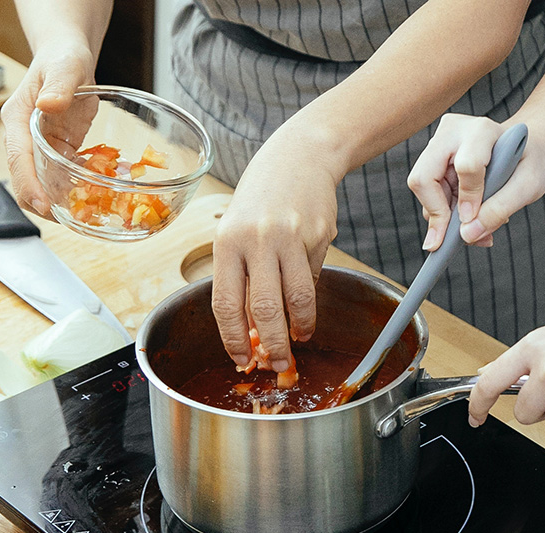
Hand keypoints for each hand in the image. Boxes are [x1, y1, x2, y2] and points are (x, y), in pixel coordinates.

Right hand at [1, 41, 95, 216]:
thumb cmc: (62, 58)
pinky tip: (96, 202)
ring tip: (86, 219)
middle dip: (43, 205)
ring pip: (43, 185)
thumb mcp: (64, 67)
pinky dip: (75, 191)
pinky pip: (62, 178)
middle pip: (25, 181)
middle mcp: (25, 139)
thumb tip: (49, 104)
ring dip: (60, 203)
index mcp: (18, 120)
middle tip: (72, 222)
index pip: (19, 159)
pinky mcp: (58, 152)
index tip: (44, 206)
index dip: (29, 186)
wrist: (68, 58)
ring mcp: (41, 148)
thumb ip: (58, 85)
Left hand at [211, 143, 338, 369]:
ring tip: (300, 337)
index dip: (234, 338)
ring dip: (300, 326)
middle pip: (264, 308)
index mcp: (227, 241)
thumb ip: (241, 274)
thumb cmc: (261, 197)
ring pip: (297, 298)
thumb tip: (251, 327)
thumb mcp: (237, 231)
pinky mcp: (319, 235)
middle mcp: (257, 239)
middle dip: (273, 344)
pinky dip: (310, 296)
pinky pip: (314, 276)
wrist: (299, 157)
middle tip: (278, 364)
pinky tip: (306, 302)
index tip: (241, 359)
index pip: (226, 303)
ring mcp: (290, 237)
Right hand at [408, 114, 544, 249]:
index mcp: (482, 131)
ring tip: (476, 226)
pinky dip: (446, 213)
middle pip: (424, 178)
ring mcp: (438, 144)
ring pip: (423, 190)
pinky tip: (469, 218)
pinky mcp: (433, 158)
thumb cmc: (529, 162)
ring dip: (445, 217)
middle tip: (450, 241)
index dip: (468, 199)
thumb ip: (499, 209)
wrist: (526, 148)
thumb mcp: (528, 186)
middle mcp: (452, 132)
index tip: (473, 222)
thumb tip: (466, 235)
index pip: (466, 167)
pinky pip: (429, 194)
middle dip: (437, 214)